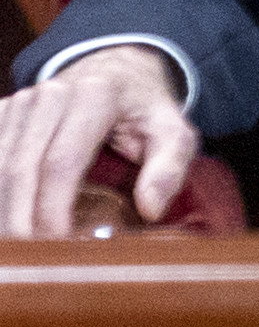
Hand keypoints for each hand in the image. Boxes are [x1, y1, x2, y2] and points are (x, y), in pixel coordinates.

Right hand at [0, 45, 196, 237]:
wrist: (118, 70)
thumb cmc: (145, 108)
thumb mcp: (175, 130)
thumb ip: (170, 166)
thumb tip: (151, 208)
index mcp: (95, 95)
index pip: (62, 162)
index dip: (52, 208)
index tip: (57, 244)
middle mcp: (51, 94)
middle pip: (21, 167)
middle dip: (21, 218)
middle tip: (30, 257)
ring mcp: (21, 101)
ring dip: (3, 209)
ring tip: (16, 247)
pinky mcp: (3, 112)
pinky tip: (6, 219)